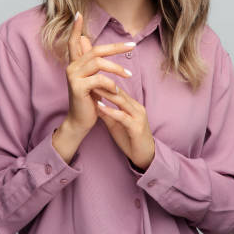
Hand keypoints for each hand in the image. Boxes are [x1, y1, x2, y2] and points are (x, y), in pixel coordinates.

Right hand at [64, 11, 135, 133]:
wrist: (80, 122)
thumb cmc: (88, 100)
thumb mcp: (91, 78)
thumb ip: (90, 61)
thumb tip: (87, 38)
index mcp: (75, 64)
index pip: (73, 42)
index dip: (75, 28)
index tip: (78, 14)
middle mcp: (71, 67)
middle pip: (95, 50)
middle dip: (115, 47)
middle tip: (132, 45)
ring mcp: (73, 77)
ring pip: (98, 63)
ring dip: (116, 68)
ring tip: (128, 75)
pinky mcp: (77, 88)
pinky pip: (98, 79)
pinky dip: (110, 84)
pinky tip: (116, 91)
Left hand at [79, 35, 154, 169]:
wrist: (144, 157)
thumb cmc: (130, 139)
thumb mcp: (116, 123)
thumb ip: (107, 112)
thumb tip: (95, 102)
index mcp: (132, 105)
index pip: (117, 89)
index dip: (103, 82)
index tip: (89, 76)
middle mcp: (136, 107)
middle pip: (119, 91)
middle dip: (103, 83)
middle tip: (89, 76)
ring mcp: (138, 117)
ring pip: (121, 101)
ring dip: (106, 93)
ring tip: (92, 86)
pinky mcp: (136, 128)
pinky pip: (122, 117)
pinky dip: (110, 111)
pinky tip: (99, 107)